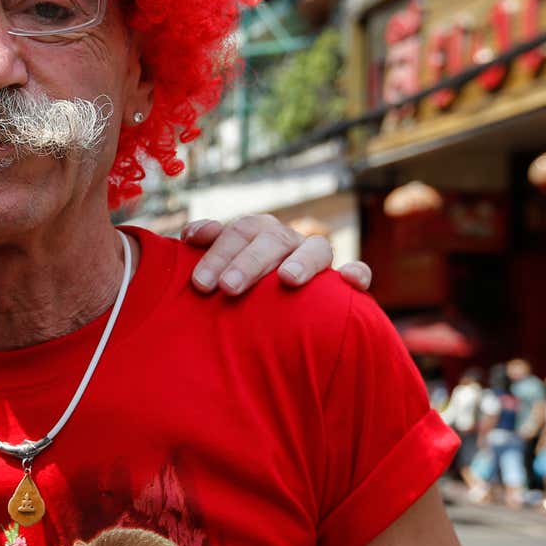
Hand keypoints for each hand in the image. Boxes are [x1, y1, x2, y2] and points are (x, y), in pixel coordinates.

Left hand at [183, 216, 371, 294]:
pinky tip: (348, 281)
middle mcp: (285, 240)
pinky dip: (356, 273)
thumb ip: (203, 252)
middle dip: (247, 262)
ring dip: (300, 261)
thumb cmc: (231, 291)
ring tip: (287, 280)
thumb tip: (187, 237)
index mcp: (255, 233)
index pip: (237, 232)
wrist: (267, 314)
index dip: (217, 251)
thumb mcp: (214, 271)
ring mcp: (314, 256)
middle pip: (270, 238)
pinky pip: (358, 271)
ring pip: (315, 247)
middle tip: (227, 288)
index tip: (199, 281)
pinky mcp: (341, 282)